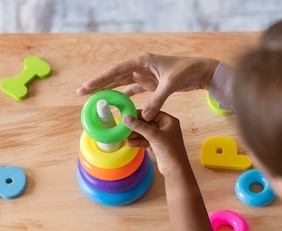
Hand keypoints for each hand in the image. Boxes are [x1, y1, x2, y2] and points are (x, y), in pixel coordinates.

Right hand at [77, 53, 219, 120]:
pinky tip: (115, 103)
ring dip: (109, 91)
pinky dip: (124, 96)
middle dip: (98, 85)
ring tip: (94, 98)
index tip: (86, 86)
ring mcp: (145, 75)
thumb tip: (144, 117)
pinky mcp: (151, 83)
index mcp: (142, 61)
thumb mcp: (170, 85)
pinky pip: (133, 90)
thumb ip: (156, 100)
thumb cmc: (187, 72)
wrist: (200, 72)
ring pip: (122, 83)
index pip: (116, 71)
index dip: (100, 79)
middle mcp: (140, 66)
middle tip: (81, 93)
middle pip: (114, 76)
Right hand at [124, 110, 190, 177]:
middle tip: (125, 126)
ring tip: (126, 136)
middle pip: (148, 124)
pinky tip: (130, 143)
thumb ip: (139, 126)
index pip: (152, 114)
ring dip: (136, 135)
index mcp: (169, 121)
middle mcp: (166, 128)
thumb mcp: (153, 135)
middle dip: (136, 126)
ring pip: (146, 133)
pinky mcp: (158, 146)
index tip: (128, 115)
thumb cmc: (170, 150)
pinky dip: (138, 142)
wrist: (175, 169)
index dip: (140, 114)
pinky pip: (146, 141)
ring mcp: (162, 138)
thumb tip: (126, 118)